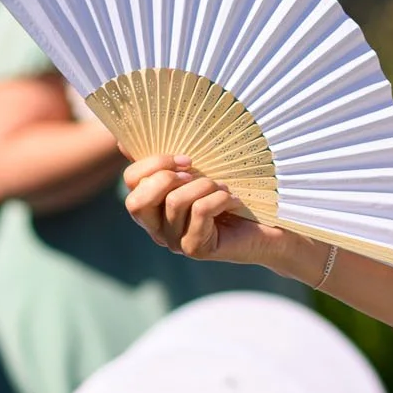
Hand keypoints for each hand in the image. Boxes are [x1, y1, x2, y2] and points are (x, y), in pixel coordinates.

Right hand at [123, 155, 298, 270]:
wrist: (269, 228)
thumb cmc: (232, 195)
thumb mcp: (199, 173)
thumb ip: (167, 161)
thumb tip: (123, 143)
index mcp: (153, 205)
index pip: (131, 181)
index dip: (153, 163)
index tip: (186, 157)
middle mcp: (157, 227)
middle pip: (136, 201)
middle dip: (166, 177)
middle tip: (197, 171)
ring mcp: (174, 241)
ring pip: (174, 202)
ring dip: (205, 186)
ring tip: (224, 188)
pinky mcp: (195, 249)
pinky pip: (199, 213)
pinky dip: (220, 199)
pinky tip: (234, 201)